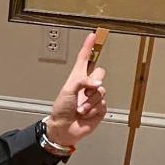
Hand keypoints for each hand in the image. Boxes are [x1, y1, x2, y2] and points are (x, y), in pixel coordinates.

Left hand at [47, 32, 107, 147]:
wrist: (64, 128)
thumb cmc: (61, 109)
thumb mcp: (68, 90)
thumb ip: (82, 82)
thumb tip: (98, 83)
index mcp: (77, 78)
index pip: (84, 58)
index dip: (88, 47)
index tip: (93, 36)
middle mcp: (86, 85)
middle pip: (100, 73)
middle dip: (93, 83)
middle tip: (85, 91)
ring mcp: (94, 97)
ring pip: (102, 91)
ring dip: (90, 101)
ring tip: (80, 108)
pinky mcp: (100, 109)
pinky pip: (103, 105)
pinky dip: (93, 110)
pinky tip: (85, 114)